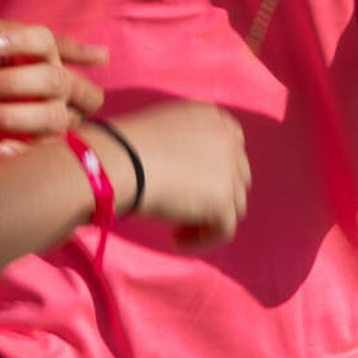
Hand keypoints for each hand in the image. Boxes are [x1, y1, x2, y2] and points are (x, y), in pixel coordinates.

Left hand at [0, 17, 106, 160]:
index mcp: (40, 56)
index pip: (45, 41)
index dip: (23, 41)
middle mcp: (56, 85)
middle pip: (56, 79)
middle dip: (16, 82)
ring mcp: (56, 116)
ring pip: (54, 116)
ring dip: (14, 115)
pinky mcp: (47, 146)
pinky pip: (48, 150)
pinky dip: (25, 150)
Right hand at [101, 101, 248, 250]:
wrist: (121, 160)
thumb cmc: (126, 148)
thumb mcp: (164, 130)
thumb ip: (187, 144)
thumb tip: (191, 174)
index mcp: (214, 117)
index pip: (230, 149)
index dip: (214, 173)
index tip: (190, 188)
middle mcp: (229, 138)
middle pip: (236, 178)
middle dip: (214, 196)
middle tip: (183, 212)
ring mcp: (230, 168)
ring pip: (233, 205)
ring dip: (208, 220)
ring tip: (177, 230)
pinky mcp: (224, 198)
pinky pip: (224, 229)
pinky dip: (203, 239)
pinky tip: (176, 241)